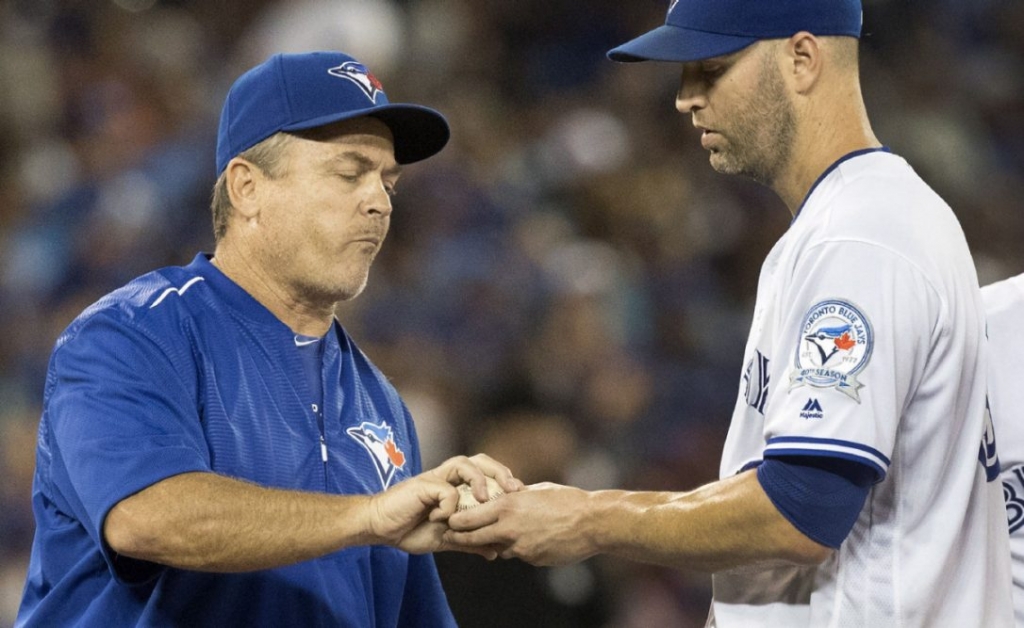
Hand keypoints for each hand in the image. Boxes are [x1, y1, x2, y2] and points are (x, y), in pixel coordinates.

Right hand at [366, 454, 521, 555]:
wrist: (379, 528)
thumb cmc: (410, 529)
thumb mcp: (447, 540)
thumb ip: (470, 543)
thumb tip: (495, 553)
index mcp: (457, 487)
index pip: (486, 473)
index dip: (505, 480)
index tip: (521, 497)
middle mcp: (448, 478)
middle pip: (480, 460)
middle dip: (500, 472)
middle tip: (514, 490)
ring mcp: (436, 479)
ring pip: (465, 463)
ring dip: (480, 480)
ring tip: (486, 500)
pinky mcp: (423, 485)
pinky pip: (446, 489)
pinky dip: (450, 506)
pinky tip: (443, 520)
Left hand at [443, 482, 596, 565]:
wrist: (592, 522)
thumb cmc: (566, 500)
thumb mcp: (537, 491)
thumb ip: (517, 495)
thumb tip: (507, 493)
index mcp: (509, 506)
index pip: (471, 517)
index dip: (457, 521)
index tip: (448, 521)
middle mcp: (510, 528)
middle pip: (475, 537)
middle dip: (460, 539)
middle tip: (449, 537)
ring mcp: (521, 547)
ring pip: (499, 548)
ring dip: (496, 543)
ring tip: (500, 536)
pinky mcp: (533, 558)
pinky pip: (520, 554)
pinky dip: (521, 548)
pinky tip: (534, 538)